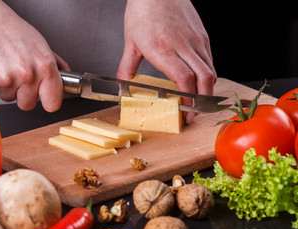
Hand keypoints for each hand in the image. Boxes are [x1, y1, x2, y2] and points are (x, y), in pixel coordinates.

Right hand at [0, 0, 68, 111]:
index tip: (45, 98)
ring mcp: (7, 80)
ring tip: (2, 65)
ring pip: (8, 98)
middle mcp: (28, 74)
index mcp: (45, 66)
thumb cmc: (8, 27)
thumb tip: (65, 76)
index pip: (53, 102)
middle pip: (28, 104)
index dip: (48, 101)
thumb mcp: (39, 43)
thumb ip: (54, 63)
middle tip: (16, 75)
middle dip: (22, 94)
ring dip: (4, 87)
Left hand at [117, 0, 216, 122]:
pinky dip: (207, 74)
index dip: (188, 99)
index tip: (185, 112)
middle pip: (204, 79)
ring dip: (206, 90)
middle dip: (202, 101)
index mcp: (164, 50)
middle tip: (194, 114)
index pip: (184, 79)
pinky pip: (209, 59)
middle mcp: (184, 46)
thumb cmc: (143, 10)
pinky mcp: (202, 35)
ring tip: (198, 101)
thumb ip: (126, 68)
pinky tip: (199, 81)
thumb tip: (121, 86)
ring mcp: (196, 40)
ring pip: (210, 70)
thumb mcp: (130, 42)